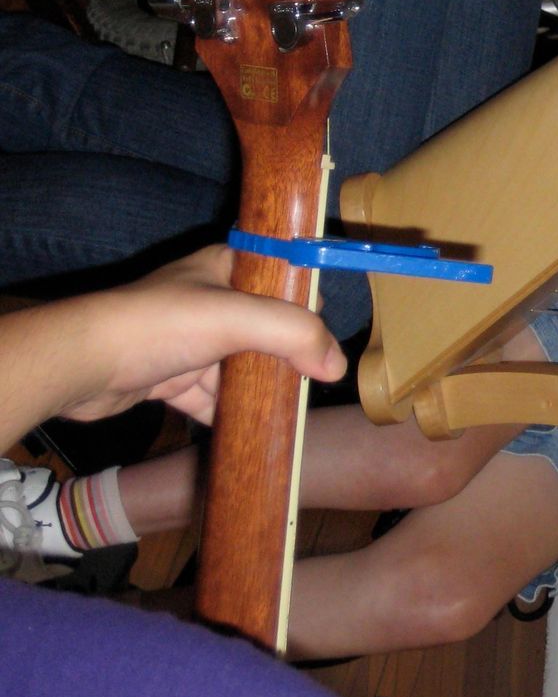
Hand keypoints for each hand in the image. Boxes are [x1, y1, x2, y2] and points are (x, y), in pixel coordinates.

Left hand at [55, 245, 345, 424]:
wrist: (82, 365)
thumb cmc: (158, 325)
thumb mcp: (236, 319)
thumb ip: (293, 334)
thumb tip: (336, 366)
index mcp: (226, 267)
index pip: (282, 273)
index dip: (308, 299)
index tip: (328, 330)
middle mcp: (210, 299)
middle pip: (266, 325)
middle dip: (289, 354)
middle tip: (316, 378)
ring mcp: (190, 340)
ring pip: (240, 364)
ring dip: (261, 387)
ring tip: (291, 409)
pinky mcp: (172, 376)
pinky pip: (212, 395)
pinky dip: (230, 412)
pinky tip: (253, 429)